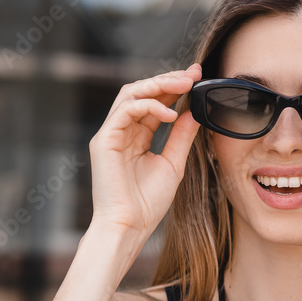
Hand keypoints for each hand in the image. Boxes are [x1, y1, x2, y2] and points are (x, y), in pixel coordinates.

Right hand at [88, 64, 202, 240]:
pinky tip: (170, 114)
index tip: (198, 76)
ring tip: (184, 85)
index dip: (174, 87)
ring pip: (130, 94)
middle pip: (141, 91)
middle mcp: (121, 131)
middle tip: (193, 74)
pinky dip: (149, 106)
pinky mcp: (103, 140)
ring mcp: (110, 134)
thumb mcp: (173, 163)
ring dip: (159, 85)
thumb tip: (193, 111)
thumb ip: (182, 136)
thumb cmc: (147, 203)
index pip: (154, 102)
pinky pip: (125, 110)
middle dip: (168, 79)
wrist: (129, 226)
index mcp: (136, 137)